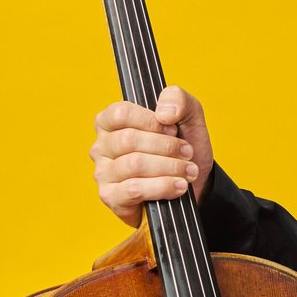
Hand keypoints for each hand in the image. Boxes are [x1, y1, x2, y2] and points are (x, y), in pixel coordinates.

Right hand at [89, 85, 214, 226]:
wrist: (194, 183)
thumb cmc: (183, 145)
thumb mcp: (188, 115)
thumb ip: (177, 98)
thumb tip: (163, 112)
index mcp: (111, 121)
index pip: (120, 113)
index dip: (150, 121)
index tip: (172, 129)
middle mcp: (102, 146)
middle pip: (129, 139)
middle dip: (166, 146)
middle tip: (187, 152)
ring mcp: (103, 173)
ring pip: (134, 164)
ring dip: (169, 167)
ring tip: (188, 170)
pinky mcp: (111, 197)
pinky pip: (134, 189)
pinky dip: (162, 186)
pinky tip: (178, 186)